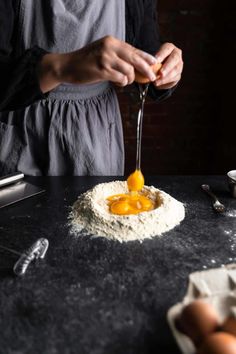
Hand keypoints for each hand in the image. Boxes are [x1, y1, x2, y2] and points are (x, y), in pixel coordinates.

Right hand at [39, 36, 156, 91]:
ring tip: (124, 82)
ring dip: (130, 79)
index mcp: (111, 41)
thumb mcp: (102, 51)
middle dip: (146, 69)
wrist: (67, 66)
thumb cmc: (86, 61)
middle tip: (151, 77)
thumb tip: (135, 64)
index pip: (134, 49)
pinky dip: (122, 83)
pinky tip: (117, 83)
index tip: (154, 63)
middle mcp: (110, 47)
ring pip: (129, 70)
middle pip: (135, 58)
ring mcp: (105, 58)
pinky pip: (121, 78)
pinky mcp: (102, 70)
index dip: (146, 57)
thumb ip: (118, 55)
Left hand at [153, 42, 182, 89]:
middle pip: (174, 59)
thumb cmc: (153, 62)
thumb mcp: (151, 59)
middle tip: (161, 73)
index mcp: (169, 47)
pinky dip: (165, 81)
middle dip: (167, 67)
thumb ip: (150, 61)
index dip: (162, 54)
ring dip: (166, 77)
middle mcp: (176, 54)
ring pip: (176, 70)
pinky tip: (158, 83)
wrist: (159, 71)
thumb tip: (146, 67)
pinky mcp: (178, 74)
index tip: (156, 61)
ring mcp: (179, 64)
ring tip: (157, 81)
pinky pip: (174, 78)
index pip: (167, 49)